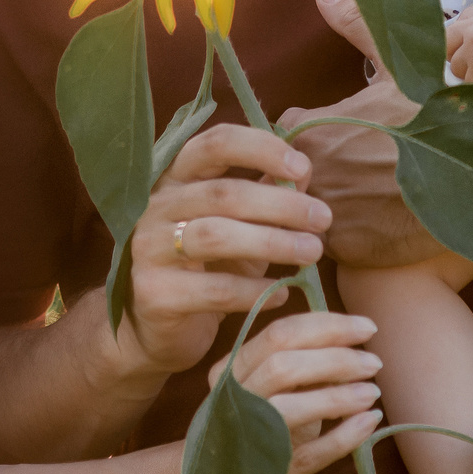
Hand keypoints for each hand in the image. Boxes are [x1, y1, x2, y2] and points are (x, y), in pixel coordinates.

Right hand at [128, 124, 330, 378]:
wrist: (159, 329)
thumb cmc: (208, 268)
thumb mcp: (240, 226)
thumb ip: (266, 195)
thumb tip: (304, 172)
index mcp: (176, 176)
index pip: (215, 144)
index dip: (261, 148)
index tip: (303, 167)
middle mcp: (156, 206)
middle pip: (223, 192)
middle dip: (280, 203)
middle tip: (324, 218)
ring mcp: (149, 249)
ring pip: (216, 236)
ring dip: (272, 241)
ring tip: (312, 252)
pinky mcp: (155, 294)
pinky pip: (214, 289)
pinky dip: (255, 291)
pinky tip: (283, 294)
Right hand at [212, 309, 385, 473]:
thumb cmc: (261, 427)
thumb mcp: (271, 387)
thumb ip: (300, 361)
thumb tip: (352, 338)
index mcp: (232, 370)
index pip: (280, 334)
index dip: (328, 326)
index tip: (367, 327)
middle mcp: (234, 401)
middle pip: (283, 366)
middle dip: (336, 358)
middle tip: (374, 362)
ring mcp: (248, 440)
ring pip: (290, 408)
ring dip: (339, 396)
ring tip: (373, 391)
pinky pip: (311, 454)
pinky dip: (345, 436)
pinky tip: (370, 421)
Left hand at [278, 0, 442, 268]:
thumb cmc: (436, 119)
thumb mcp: (400, 68)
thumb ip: (357, 27)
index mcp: (310, 127)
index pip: (280, 134)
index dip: (305, 136)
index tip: (334, 139)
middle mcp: (306, 171)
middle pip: (282, 175)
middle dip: (302, 174)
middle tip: (350, 174)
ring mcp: (323, 214)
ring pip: (300, 211)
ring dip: (317, 208)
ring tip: (359, 204)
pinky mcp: (344, 251)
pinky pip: (324, 245)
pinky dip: (340, 239)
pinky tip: (369, 229)